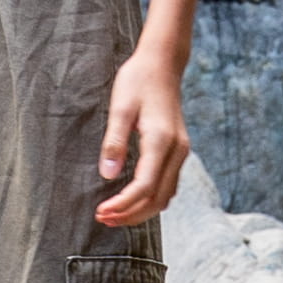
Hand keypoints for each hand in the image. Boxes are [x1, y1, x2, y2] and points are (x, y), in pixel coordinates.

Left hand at [98, 39, 190, 227]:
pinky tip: (131, 200)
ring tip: (113, 214)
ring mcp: (181, 151)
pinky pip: (168, 185)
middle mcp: (177, 150)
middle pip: (157, 198)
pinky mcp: (178, 151)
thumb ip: (114, 142)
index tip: (101, 211)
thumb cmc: (138, 81)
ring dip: (140, 210)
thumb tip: (108, 175)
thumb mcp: (120, 107)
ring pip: (165, 196)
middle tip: (102, 218)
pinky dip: (150, 199)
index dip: (123, 204)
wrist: (162, 64)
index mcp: (162, 139)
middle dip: (130, 214)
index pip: (144, 185)